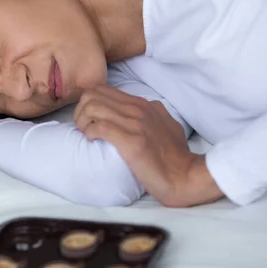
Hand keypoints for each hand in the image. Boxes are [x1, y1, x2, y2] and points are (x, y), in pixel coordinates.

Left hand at [73, 85, 222, 206]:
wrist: (186, 176)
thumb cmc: (175, 156)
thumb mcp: (166, 125)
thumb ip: (152, 115)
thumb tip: (143, 111)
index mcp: (143, 104)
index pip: (102, 90)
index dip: (88, 104)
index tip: (88, 121)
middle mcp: (139, 109)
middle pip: (92, 95)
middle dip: (80, 111)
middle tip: (82, 128)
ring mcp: (136, 124)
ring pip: (93, 107)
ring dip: (82, 122)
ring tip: (86, 135)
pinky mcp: (132, 142)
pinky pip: (100, 127)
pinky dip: (89, 133)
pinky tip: (92, 141)